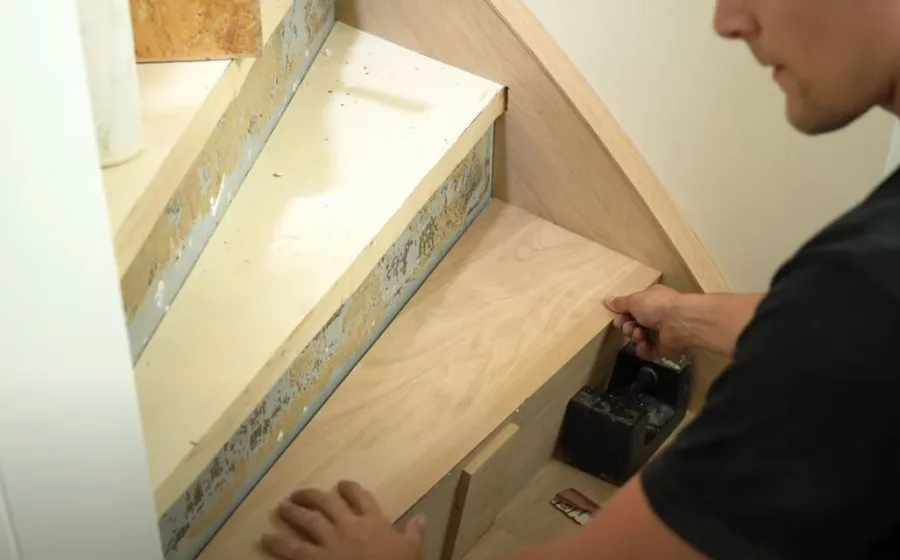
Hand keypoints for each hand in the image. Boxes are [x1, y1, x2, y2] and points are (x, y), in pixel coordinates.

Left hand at [261, 480, 423, 559]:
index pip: (360, 497)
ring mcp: (330, 542)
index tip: (341, 484)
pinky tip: (266, 538)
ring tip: (282, 507)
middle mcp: (349, 525)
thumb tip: (423, 517)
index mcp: (373, 521)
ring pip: (308, 520)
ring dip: (293, 512)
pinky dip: (278, 543)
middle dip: (312, 496)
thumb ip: (414, 532)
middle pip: (328, 503)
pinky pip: (293, 549)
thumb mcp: (411, 550)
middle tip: (299, 493)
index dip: (350, 489)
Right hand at [605, 285, 689, 359]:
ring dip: (635, 336)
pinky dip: (643, 348)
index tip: (618, 316)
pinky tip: (644, 344)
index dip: (623, 313)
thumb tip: (607, 300)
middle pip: (633, 324)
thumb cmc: (656, 305)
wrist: (680, 322)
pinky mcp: (663, 348)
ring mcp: (660, 332)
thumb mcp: (634, 300)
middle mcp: (656, 315)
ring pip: (639, 337)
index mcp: (650, 300)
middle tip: (629, 326)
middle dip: (627, 326)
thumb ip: (620, 303)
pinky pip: (647, 351)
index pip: (632, 308)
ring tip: (640, 334)